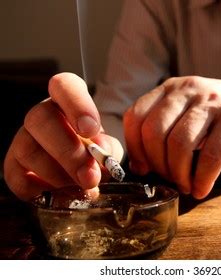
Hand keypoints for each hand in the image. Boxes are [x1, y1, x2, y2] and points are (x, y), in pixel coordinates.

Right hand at [4, 72, 123, 200]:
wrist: (81, 171)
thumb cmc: (95, 152)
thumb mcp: (109, 147)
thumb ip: (108, 148)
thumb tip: (101, 152)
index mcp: (67, 102)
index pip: (64, 86)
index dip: (76, 105)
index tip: (91, 130)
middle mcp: (41, 115)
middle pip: (41, 119)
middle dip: (68, 152)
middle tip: (90, 176)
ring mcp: (23, 139)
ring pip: (28, 150)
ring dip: (58, 175)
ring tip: (80, 186)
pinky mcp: (12, 166)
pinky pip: (18, 179)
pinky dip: (44, 191)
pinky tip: (63, 193)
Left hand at [124, 76, 220, 198]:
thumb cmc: (214, 115)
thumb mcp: (184, 112)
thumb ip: (161, 130)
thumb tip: (139, 165)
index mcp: (169, 88)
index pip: (135, 117)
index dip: (134, 148)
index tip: (144, 168)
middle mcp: (187, 90)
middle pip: (154, 133)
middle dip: (158, 165)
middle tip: (169, 180)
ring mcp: (211, 102)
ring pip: (180, 144)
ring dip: (179, 174)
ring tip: (186, 186)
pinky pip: (211, 155)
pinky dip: (203, 178)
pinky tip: (202, 188)